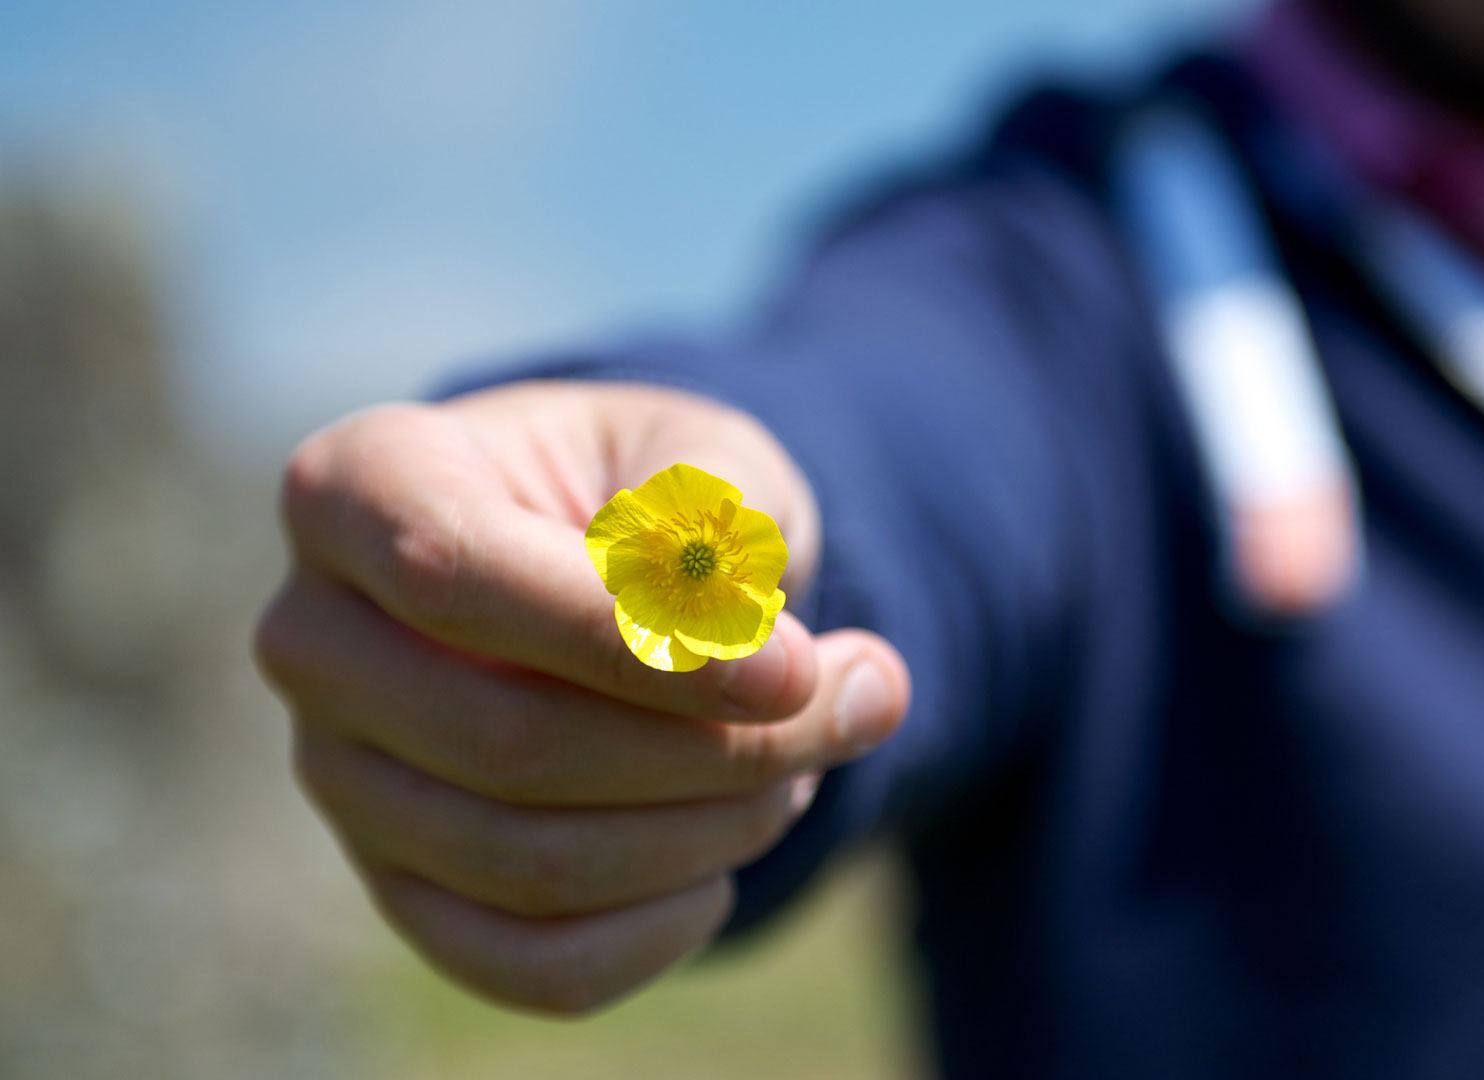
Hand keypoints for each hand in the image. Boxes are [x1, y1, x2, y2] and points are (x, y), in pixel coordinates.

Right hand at [254, 380, 910, 1014]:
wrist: (624, 576)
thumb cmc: (658, 500)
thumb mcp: (708, 461)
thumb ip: (720, 529)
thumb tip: (750, 646)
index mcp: (361, 486)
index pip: (452, 574)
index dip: (631, 640)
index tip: (793, 668)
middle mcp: (316, 640)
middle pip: (506, 740)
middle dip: (716, 747)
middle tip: (858, 702)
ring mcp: (344, 779)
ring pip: (526, 862)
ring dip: (712, 828)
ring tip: (805, 761)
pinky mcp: (402, 888)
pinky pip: (525, 962)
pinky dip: (656, 932)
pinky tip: (724, 861)